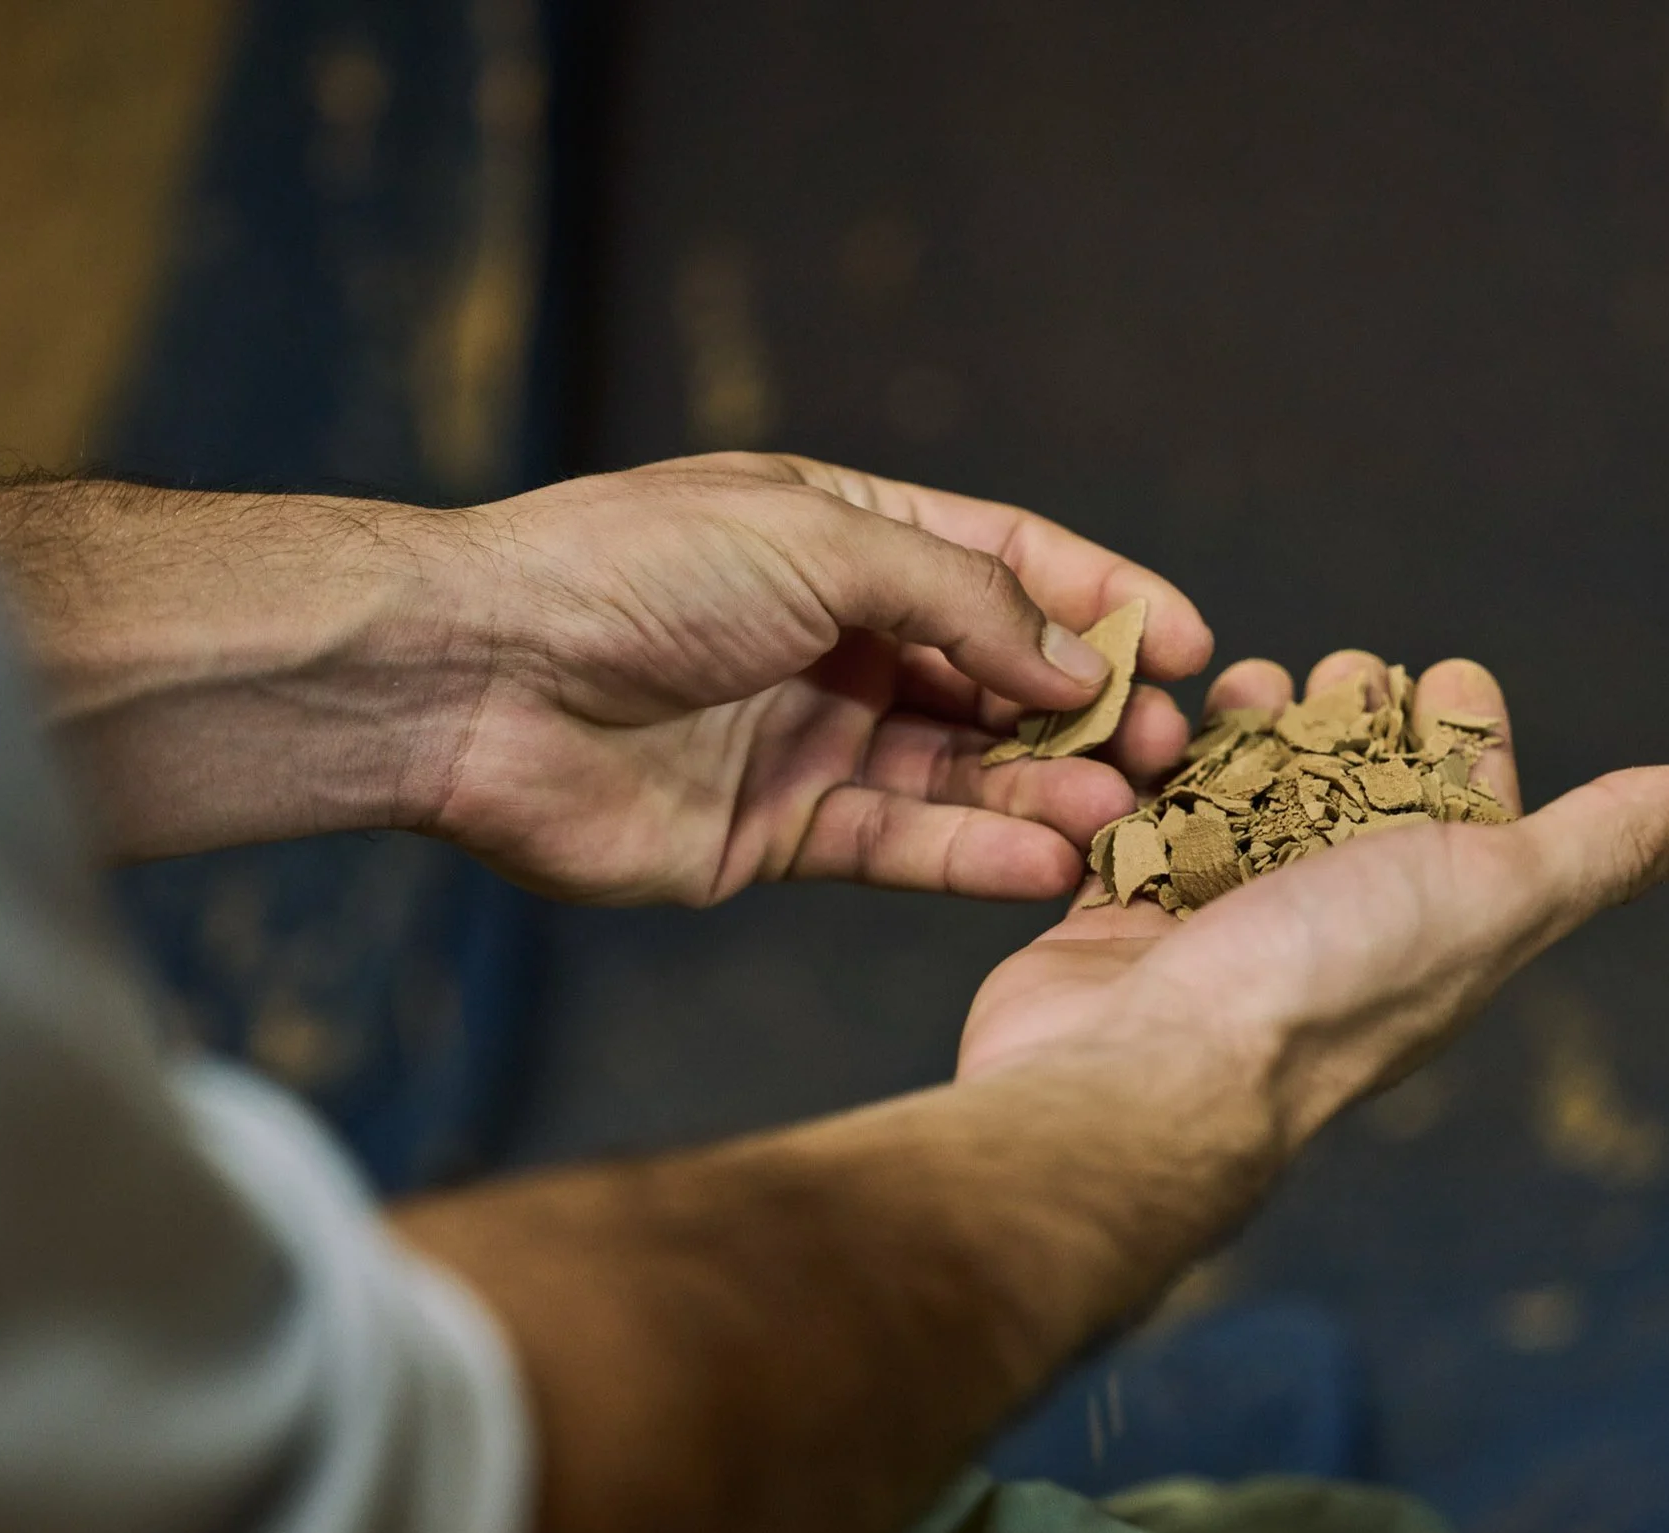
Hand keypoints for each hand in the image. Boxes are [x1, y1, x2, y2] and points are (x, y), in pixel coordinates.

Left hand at [423, 454, 1211, 904]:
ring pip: (959, 773)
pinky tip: (1044, 862)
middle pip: (997, 677)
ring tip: (1120, 812)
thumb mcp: (824, 538)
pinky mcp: (776, 833)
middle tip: (1165, 750)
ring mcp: (809, 737)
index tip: (1194, 648)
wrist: (474, 681)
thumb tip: (1082, 663)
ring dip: (1043, 790)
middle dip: (1088, 711)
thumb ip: (967, 600)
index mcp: (846, 533)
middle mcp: (837, 635)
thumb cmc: (632, 572)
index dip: (1106, 602)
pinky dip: (972, 857)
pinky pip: (898, 846)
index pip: (1009, 564)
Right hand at [958, 651, 1668, 1145]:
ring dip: (1252, 737)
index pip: (1468, 814)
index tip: (1452, 670)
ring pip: (1245, 807)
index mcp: (1434, 926)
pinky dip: (1153, 780)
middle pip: (1351, 802)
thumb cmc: (1328, 983)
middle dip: (1354, 722)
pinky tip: (1152, 733)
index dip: (1469, 737)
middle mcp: (1333, 930)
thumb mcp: (1498, 894)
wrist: (1146, 1076)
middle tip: (1344, 666)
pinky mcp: (1122, 924)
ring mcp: (1222, 928)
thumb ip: (1608, 845)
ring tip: (1248, 680)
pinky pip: (1143, 833)